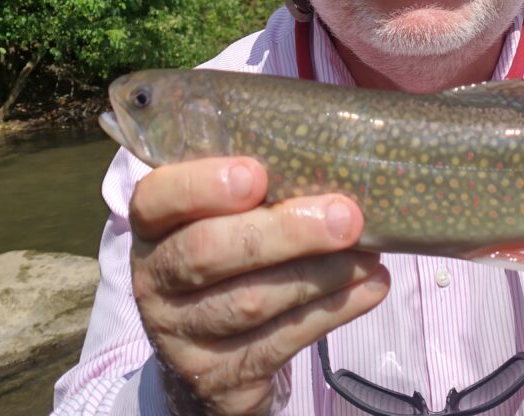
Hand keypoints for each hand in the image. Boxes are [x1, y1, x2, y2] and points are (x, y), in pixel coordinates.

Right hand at [129, 156, 389, 414]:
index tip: (256, 174)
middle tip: (346, 217)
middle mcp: (155, 279)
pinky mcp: (217, 377)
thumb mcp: (227, 215)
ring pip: (251, 301)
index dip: (202, 185)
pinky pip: (279, 342)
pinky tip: (369, 287)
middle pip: (208, 251)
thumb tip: (336, 146)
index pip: (157, 198)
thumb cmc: (235, 252)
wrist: (214, 352)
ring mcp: (181, 334)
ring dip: (321, 273)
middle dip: (285, 232)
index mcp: (153, 225)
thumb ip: (259, 181)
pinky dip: (332, 311)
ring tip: (369, 254)